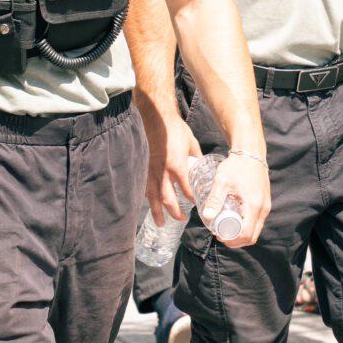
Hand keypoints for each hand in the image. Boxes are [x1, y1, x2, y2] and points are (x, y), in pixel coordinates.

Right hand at [143, 108, 200, 224]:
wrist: (156, 118)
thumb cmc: (175, 129)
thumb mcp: (192, 144)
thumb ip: (196, 158)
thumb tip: (200, 167)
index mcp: (178, 167)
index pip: (187, 191)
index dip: (192, 200)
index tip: (197, 205)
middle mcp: (163, 173)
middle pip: (169, 200)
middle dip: (175, 213)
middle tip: (181, 219)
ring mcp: (151, 171)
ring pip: (153, 198)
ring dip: (157, 212)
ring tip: (160, 223)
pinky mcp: (143, 168)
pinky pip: (145, 188)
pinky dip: (148, 199)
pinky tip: (151, 204)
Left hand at [210, 152, 270, 247]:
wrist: (250, 153)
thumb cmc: (236, 166)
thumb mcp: (222, 181)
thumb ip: (214, 199)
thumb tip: (206, 216)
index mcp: (254, 206)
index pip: (246, 235)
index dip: (232, 241)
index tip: (219, 236)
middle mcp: (263, 209)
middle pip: (252, 236)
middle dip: (236, 241)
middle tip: (220, 235)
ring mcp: (266, 206)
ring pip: (255, 230)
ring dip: (241, 234)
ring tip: (225, 227)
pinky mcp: (264, 203)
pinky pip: (257, 221)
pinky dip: (246, 225)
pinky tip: (234, 219)